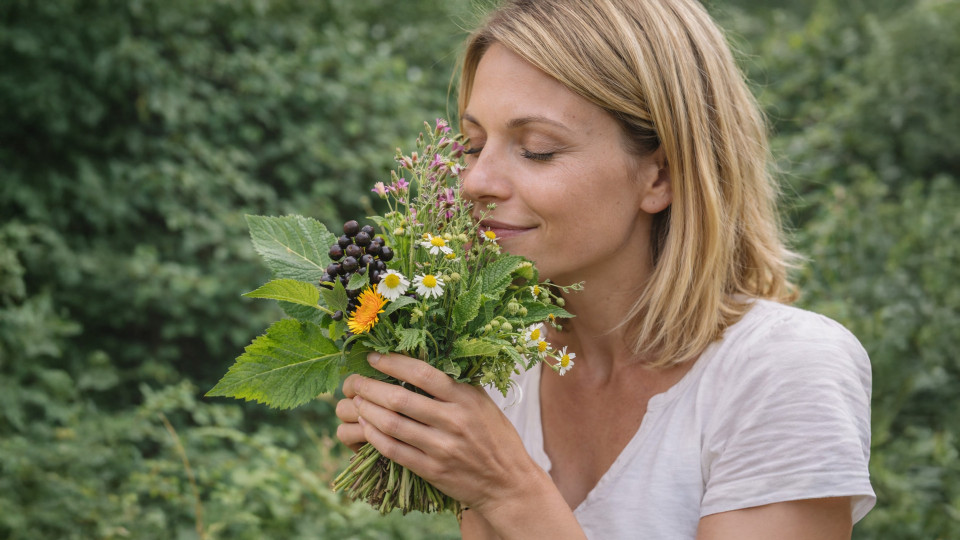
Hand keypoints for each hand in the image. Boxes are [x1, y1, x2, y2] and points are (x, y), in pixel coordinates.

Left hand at [339, 352, 543, 510]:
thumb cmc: (495, 437)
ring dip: (367, 411)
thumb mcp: (482, 403)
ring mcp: (442, 447)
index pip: (422, 373)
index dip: (393, 362)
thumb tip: (419, 362)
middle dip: (370, 387)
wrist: (507, 482)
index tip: (374, 357)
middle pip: (400, 398)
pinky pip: (394, 451)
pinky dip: (375, 437)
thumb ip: (456, 385)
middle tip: (354, 380)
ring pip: (392, 424)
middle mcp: (453, 420)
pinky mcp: (432, 470)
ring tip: (356, 401)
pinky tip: (365, 427)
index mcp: (466, 398)